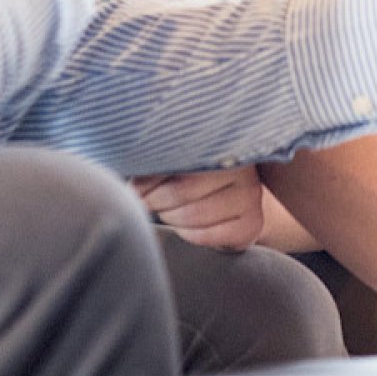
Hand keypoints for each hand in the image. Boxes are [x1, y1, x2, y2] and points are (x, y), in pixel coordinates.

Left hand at [132, 166, 263, 251]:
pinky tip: (186, 226)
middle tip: (148, 202)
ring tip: (167, 212)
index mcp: (219, 139)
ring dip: (170, 218)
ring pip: (192, 215)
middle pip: (180, 191)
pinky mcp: (252, 224)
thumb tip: (124, 160)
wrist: (230, 199)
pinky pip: (205, 236)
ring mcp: (250, 195)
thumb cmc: (190, 176)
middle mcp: (241, 165)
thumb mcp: (175, 160)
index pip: (174, 159)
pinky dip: (187, 235)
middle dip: (155, 202)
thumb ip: (156, 156)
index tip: (135, 187)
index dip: (147, 179)